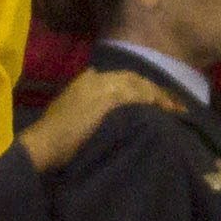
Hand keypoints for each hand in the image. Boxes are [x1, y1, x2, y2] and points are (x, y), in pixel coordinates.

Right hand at [21, 68, 182, 174]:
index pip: (122, 78)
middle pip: (134, 79)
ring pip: (140, 85)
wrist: (45, 142)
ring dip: (160, 96)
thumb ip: (84, 96)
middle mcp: (97, 78)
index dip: (142, 86)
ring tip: (176, 109)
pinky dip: (154, 101)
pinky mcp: (110, 99)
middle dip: (155, 90)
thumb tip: (97, 81)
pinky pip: (139, 95)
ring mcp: (104, 86)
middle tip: (174, 105)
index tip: (156, 98)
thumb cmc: (53, 132)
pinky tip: (165, 110)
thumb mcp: (67, 108)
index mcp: (87, 79)